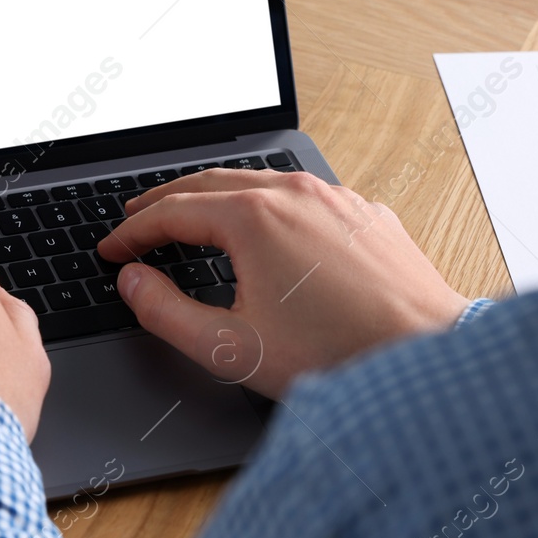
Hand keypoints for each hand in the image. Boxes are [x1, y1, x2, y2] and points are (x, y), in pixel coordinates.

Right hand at [96, 169, 467, 398]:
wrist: (426, 354)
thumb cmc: (336, 355)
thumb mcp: (231, 347)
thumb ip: (166, 312)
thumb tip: (134, 281)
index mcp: (253, 216)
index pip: (171, 212)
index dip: (132, 232)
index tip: (111, 250)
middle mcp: (293, 192)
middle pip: (208, 184)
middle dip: (164, 202)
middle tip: (133, 220)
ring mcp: (333, 197)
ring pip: (257, 182)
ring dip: (213, 197)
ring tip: (187, 216)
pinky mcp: (364, 212)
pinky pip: (301, 195)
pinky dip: (264, 204)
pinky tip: (261, 228)